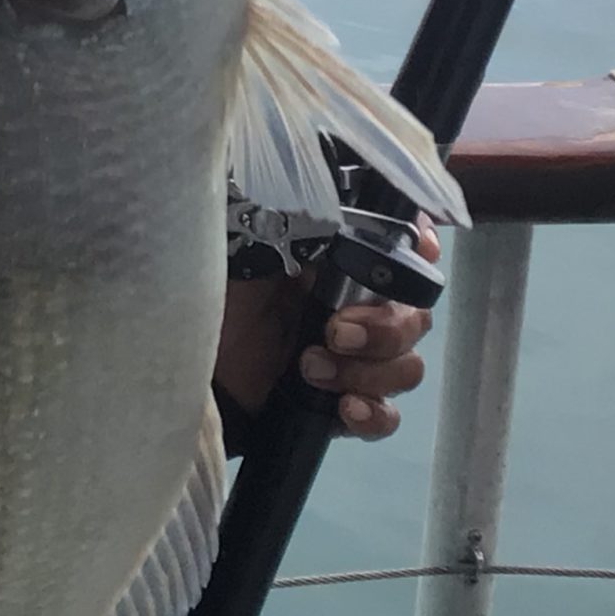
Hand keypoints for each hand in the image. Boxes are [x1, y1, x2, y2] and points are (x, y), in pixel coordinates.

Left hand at [215, 215, 441, 441]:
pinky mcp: (343, 406)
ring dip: (367, 371)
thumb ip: (294, 224)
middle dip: (385, 328)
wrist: (192, 367)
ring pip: (407, 367)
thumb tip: (325, 198)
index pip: (409, 253)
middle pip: (416, 318)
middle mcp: (360, 310)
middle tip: (334, 331)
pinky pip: (386, 417)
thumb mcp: (252, 249)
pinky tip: (344, 408)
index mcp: (344, 266)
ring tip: (309, 367)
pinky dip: (372, 414)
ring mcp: (356, 362)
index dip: (422, 252)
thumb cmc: (222, 299)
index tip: (416, 250)